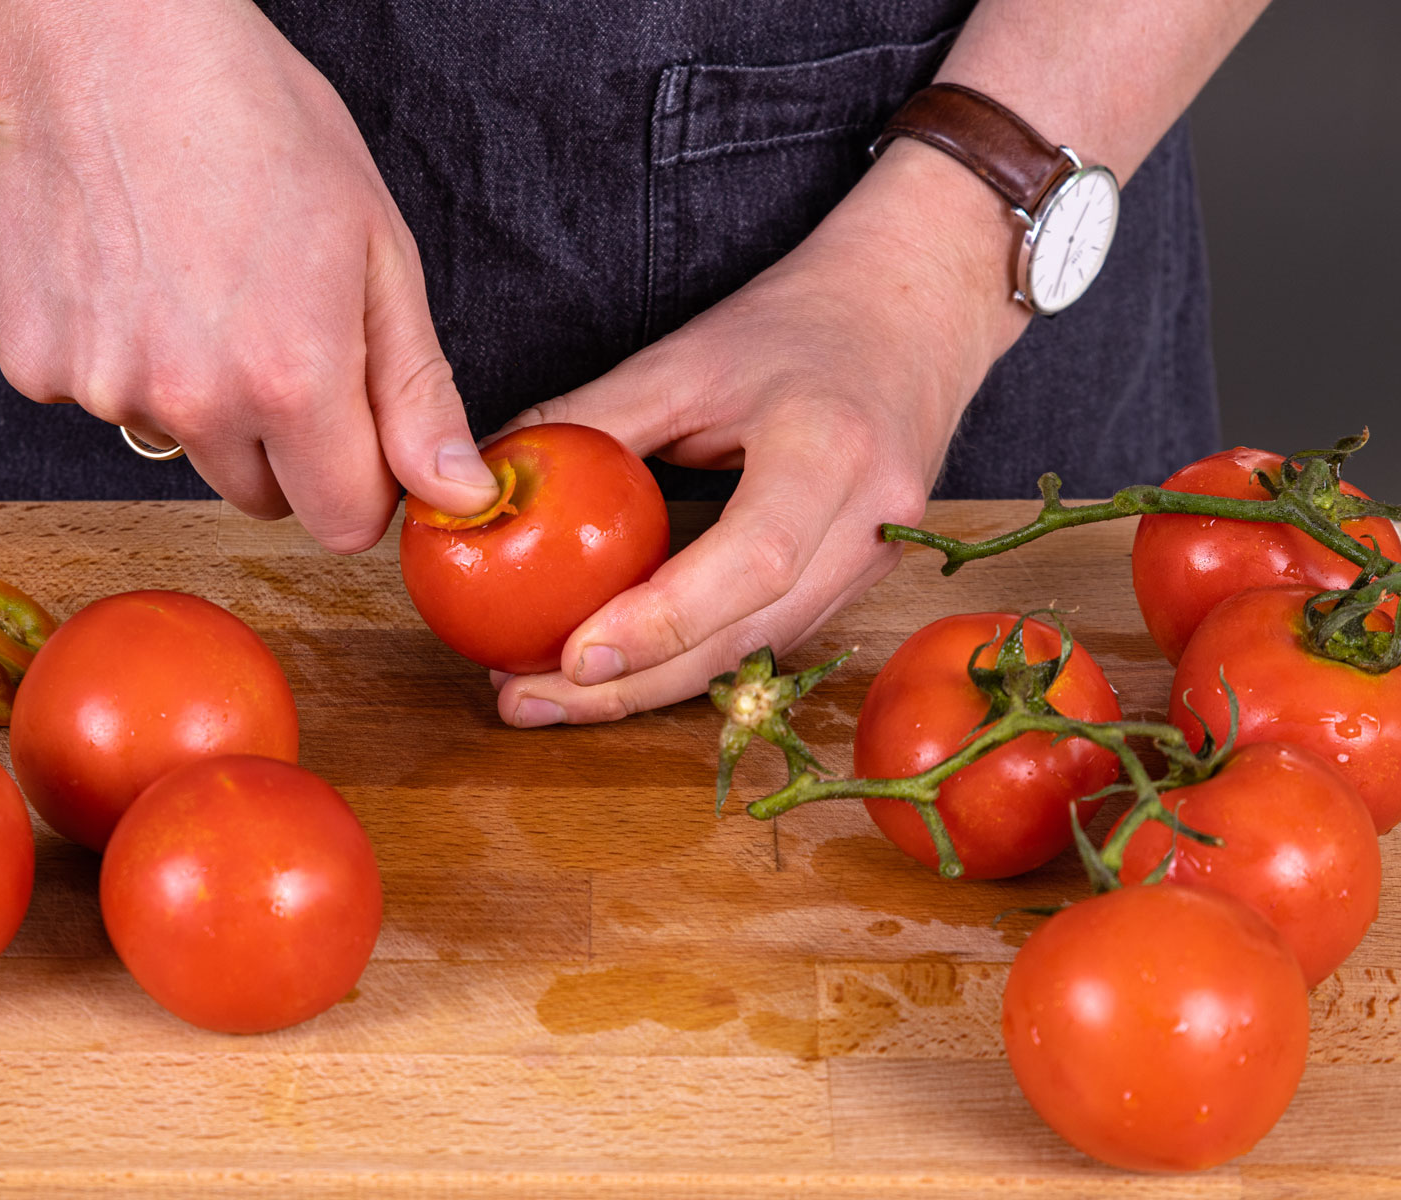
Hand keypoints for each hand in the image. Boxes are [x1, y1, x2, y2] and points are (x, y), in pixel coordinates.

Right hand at [0, 0, 498, 549]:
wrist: (111, 45)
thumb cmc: (258, 123)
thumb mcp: (378, 251)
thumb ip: (417, 392)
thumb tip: (458, 495)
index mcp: (295, 381)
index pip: (345, 523)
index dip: (360, 479)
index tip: (354, 423)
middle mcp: (197, 402)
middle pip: (261, 498)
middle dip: (281, 442)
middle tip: (271, 326)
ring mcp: (106, 388)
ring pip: (179, 447)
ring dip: (196, 396)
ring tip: (195, 282)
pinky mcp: (36, 365)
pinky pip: (96, 401)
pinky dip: (117, 356)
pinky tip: (129, 274)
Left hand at [488, 141, 1032, 725]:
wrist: (916, 309)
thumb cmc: (797, 323)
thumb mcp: (686, 356)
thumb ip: (592, 419)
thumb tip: (483, 481)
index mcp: (832, 449)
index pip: (752, 561)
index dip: (661, 622)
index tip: (571, 658)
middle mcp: (871, 520)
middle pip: (750, 636)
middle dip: (633, 687)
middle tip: (526, 701)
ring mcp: (879, 560)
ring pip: (759, 655)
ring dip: (654, 689)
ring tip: (551, 697)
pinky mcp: (863, 580)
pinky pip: (770, 639)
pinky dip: (693, 662)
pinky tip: (621, 671)